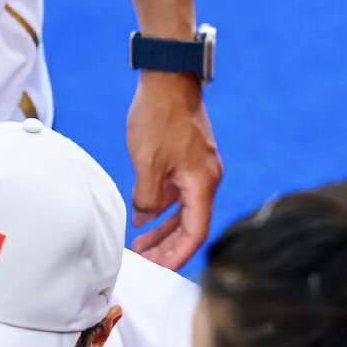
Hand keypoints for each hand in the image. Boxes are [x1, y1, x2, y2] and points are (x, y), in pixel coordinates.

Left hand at [125, 71, 220, 268]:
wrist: (168, 78)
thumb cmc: (159, 118)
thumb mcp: (147, 164)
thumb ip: (147, 198)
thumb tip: (145, 218)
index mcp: (202, 183)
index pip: (194, 232)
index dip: (177, 255)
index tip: (159, 269)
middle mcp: (206, 179)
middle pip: (189, 225)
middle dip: (167, 247)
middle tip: (144, 263)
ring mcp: (197, 168)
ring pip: (182, 210)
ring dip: (162, 229)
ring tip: (140, 245)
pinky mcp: (187, 159)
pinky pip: (177, 193)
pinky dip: (162, 207)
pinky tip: (143, 216)